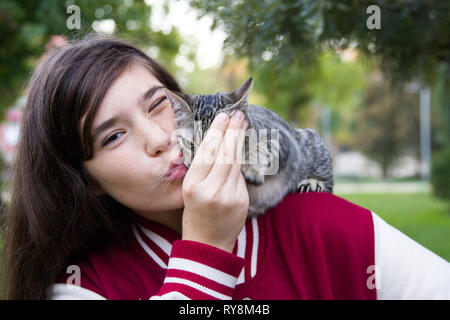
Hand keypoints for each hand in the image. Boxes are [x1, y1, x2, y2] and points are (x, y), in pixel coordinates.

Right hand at [181, 110, 248, 252]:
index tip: (222, 116)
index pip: (207, 153)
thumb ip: (201, 169)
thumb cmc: (195, 214)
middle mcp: (211, 190)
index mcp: (192, 186)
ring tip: (242, 124)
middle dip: (232, 131)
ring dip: (239, 141)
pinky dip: (240, 161)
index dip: (217, 132)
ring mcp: (229, 196)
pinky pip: (240, 176)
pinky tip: (241, 147)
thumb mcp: (189, 191)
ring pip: (236, 162)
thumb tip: (217, 141)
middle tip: (238, 114)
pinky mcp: (242, 201)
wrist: (208, 244)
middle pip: (225, 154)